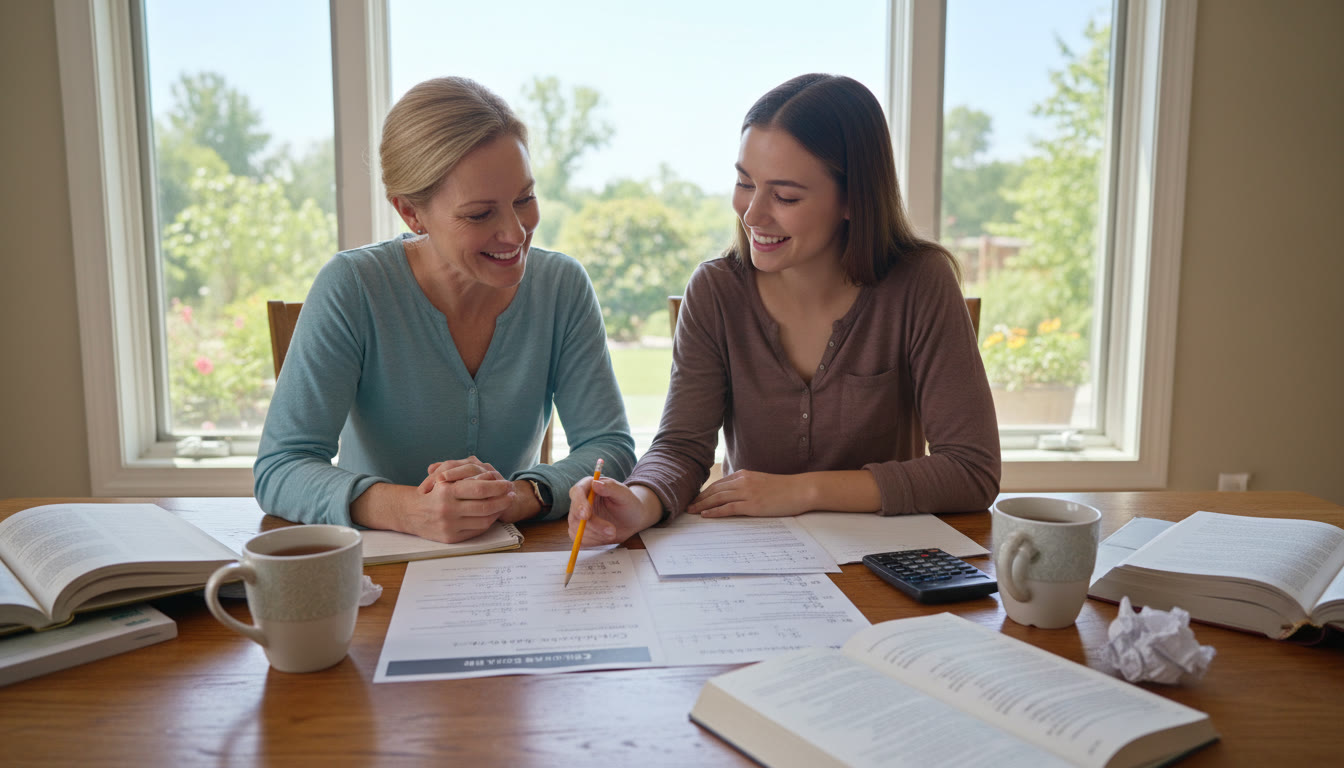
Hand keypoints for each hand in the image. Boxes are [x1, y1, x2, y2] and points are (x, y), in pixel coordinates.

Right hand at [405, 457, 515, 542]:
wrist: (410, 513)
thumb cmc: (431, 493)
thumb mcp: (443, 479)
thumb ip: (465, 476)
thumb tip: (491, 475)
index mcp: (446, 491)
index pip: (480, 489)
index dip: (497, 487)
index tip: (507, 484)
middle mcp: (448, 509)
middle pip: (485, 506)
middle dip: (503, 500)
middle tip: (511, 493)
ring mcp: (449, 526)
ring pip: (484, 520)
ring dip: (498, 511)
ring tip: (505, 503)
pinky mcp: (451, 538)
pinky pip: (477, 530)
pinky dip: (488, 522)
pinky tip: (493, 514)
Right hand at [567, 477, 660, 545]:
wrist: (633, 519)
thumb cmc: (629, 503)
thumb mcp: (624, 494)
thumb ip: (610, 487)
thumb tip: (595, 483)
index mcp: (588, 487)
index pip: (577, 492)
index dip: (579, 504)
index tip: (587, 515)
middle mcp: (580, 502)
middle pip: (575, 514)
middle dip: (593, 525)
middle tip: (611, 531)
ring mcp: (578, 518)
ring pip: (577, 529)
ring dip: (596, 534)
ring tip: (613, 532)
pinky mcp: (580, 532)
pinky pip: (580, 540)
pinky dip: (594, 541)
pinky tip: (606, 537)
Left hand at [686, 469, 808, 517]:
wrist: (800, 490)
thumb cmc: (784, 488)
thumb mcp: (761, 482)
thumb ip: (747, 485)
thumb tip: (734, 494)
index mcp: (744, 475)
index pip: (718, 484)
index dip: (705, 492)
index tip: (695, 499)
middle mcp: (743, 481)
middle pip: (714, 490)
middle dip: (699, 499)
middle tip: (688, 506)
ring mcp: (747, 492)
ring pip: (718, 498)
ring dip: (702, 505)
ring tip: (692, 512)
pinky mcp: (752, 504)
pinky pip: (728, 508)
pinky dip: (715, 511)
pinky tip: (706, 515)